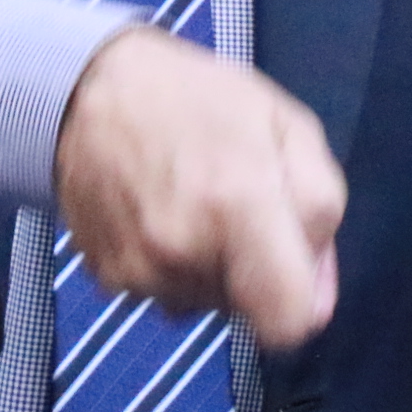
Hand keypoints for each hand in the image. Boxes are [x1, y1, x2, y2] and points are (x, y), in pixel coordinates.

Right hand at [53, 25, 345, 348]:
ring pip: (208, 303)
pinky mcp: (108, 281)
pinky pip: (166, 294)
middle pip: (250, 308)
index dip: (303, 305)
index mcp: (238, 206)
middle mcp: (185, 253)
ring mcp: (141, 273)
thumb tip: (318, 293)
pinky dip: (175, 267)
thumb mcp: (288, 125)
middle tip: (240, 204)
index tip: (294, 270)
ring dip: (216, 267)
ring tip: (198, 202)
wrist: (90, 91)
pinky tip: (163, 213)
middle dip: (258, 267)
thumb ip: (320, 208)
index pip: (286, 320)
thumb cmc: (198, 97)